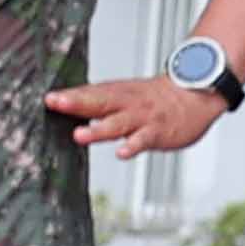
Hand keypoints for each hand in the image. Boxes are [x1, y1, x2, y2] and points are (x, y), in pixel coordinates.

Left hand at [48, 75, 230, 158]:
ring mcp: (142, 118)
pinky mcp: (157, 131)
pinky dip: (133, 146)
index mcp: (116, 93)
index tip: (49, 99)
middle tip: (57, 103)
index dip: (69, 96)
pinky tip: (122, 153)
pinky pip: (144, 139)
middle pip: (99, 102)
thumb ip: (97, 102)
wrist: (195, 94)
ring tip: (80, 134)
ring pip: (118, 122)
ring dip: (99, 128)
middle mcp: (126, 103)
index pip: (89, 93)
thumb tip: (68, 106)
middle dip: (77, 103)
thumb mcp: (124, 94)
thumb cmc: (155, 98)